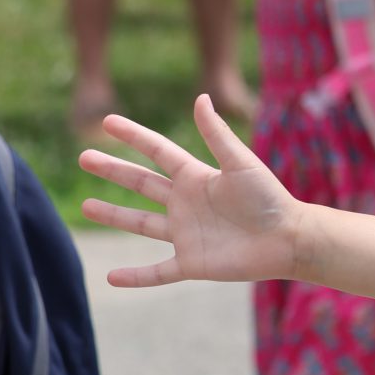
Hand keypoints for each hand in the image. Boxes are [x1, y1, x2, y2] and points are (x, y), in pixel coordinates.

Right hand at [79, 98, 307, 286]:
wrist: (289, 239)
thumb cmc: (269, 198)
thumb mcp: (240, 163)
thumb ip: (217, 135)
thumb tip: (201, 97)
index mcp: (197, 177)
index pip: (158, 152)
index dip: (134, 136)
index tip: (108, 121)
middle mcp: (187, 203)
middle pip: (142, 183)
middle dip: (114, 170)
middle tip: (84, 156)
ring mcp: (186, 234)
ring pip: (141, 224)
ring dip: (114, 215)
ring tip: (85, 206)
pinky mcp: (191, 263)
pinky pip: (157, 272)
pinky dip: (135, 277)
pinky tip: (110, 277)